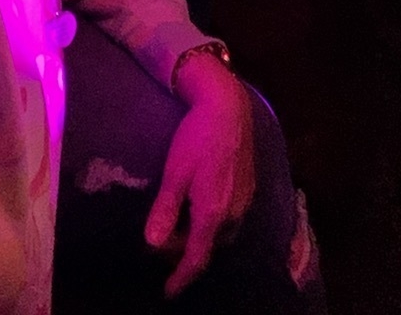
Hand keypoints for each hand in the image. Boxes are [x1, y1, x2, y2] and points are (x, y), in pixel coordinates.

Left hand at [146, 52, 255, 297]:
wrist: (228, 107)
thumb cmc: (197, 137)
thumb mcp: (174, 172)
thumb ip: (165, 209)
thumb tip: (152, 245)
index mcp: (213, 213)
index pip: (197, 257)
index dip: (181, 277)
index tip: (168, 291)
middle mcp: (233, 213)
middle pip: (208, 246)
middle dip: (185, 250)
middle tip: (162, 239)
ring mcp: (244, 201)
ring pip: (220, 232)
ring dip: (199, 235)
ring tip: (177, 222)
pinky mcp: (249, 188)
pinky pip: (229, 217)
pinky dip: (211, 221)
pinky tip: (198, 204)